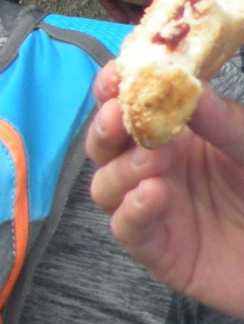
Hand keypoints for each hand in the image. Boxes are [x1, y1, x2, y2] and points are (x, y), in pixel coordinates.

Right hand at [88, 63, 243, 318]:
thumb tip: (182, 79)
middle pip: (104, 147)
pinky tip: (151, 195)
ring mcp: (153, 209)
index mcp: (176, 138)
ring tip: (152, 160)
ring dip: (120, 169)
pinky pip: (126, 228)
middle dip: (105, 129)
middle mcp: (156, 170)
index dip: (113, 89)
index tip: (115, 74)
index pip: (128, 108)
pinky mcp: (157, 249)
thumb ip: (219, 120)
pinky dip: (131, 210)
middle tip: (120, 118)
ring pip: (105, 186)